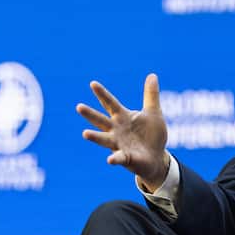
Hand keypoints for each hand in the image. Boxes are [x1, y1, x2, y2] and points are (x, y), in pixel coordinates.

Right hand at [76, 73, 169, 190]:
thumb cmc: (152, 134)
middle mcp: (117, 130)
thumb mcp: (153, 113)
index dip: (102, 94)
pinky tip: (110, 160)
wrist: (156, 157)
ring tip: (85, 133)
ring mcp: (119, 145)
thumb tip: (152, 74)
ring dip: (95, 137)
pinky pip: (119, 158)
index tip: (92, 83)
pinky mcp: (126, 158)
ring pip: (104, 140)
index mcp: (123, 117)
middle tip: (78, 106)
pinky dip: (115, 159)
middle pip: (101, 121)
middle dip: (90, 114)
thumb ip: (151, 95)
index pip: (110, 104)